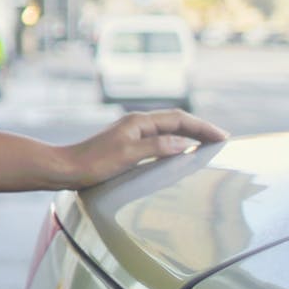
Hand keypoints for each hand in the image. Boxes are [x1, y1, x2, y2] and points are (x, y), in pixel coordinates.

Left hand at [61, 109, 227, 187]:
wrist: (66, 168)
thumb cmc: (93, 163)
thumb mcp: (128, 155)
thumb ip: (157, 147)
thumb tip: (184, 142)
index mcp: (139, 122)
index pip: (179, 119)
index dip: (202, 127)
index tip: (222, 136)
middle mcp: (136, 124)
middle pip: (176, 121)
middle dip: (200, 128)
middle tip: (221, 139)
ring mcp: (132, 133)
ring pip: (168, 130)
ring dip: (189, 135)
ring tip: (207, 144)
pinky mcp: (128, 145)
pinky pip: (159, 140)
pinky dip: (175, 143)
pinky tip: (179, 153)